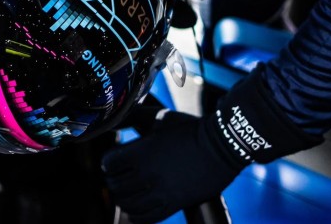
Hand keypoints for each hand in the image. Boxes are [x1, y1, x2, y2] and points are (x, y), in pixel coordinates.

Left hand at [104, 67, 323, 222]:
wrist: (221, 145)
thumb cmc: (189, 129)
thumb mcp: (159, 118)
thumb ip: (132, 117)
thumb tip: (112, 117)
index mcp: (141, 151)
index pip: (108, 163)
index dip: (109, 161)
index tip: (114, 159)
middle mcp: (148, 174)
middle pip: (115, 185)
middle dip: (114, 179)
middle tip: (120, 175)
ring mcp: (160, 191)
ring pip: (126, 204)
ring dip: (123, 197)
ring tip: (128, 190)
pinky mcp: (173, 204)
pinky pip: (144, 218)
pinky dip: (135, 214)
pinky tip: (137, 206)